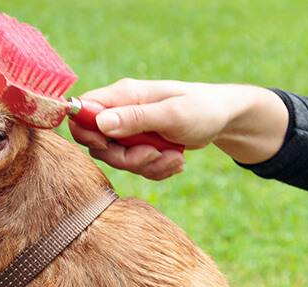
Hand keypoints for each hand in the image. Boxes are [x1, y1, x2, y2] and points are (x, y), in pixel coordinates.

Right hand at [68, 79, 287, 179]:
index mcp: (123, 96)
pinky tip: (177, 160)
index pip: (82, 110)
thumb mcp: (171, 114)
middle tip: (154, 154)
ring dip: (147, 165)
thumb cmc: (201, 108)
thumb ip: (135, 118)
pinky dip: (157, 170)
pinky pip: (136, 167)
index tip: (106, 144)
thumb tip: (100, 123)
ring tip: (174, 157)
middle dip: (126, 158)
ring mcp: (130, 130)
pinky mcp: (140, 145)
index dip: (85, 131)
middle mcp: (121, 112)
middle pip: (98, 144)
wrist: (225, 119)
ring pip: (118, 160)